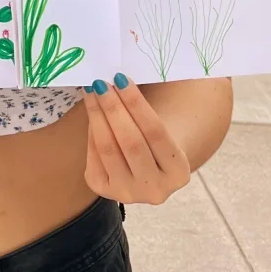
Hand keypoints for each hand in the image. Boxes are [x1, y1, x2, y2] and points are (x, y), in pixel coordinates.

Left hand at [83, 76, 190, 205]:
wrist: (147, 166)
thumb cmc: (157, 137)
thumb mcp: (166, 124)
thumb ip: (151, 106)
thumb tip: (124, 78)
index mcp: (179, 173)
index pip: (156, 132)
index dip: (136, 104)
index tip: (121, 79)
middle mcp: (155, 190)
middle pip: (130, 142)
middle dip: (113, 108)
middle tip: (101, 82)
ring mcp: (128, 193)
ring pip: (108, 149)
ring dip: (97, 116)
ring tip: (91, 91)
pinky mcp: (104, 190)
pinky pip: (94, 156)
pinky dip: (92, 131)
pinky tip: (93, 111)